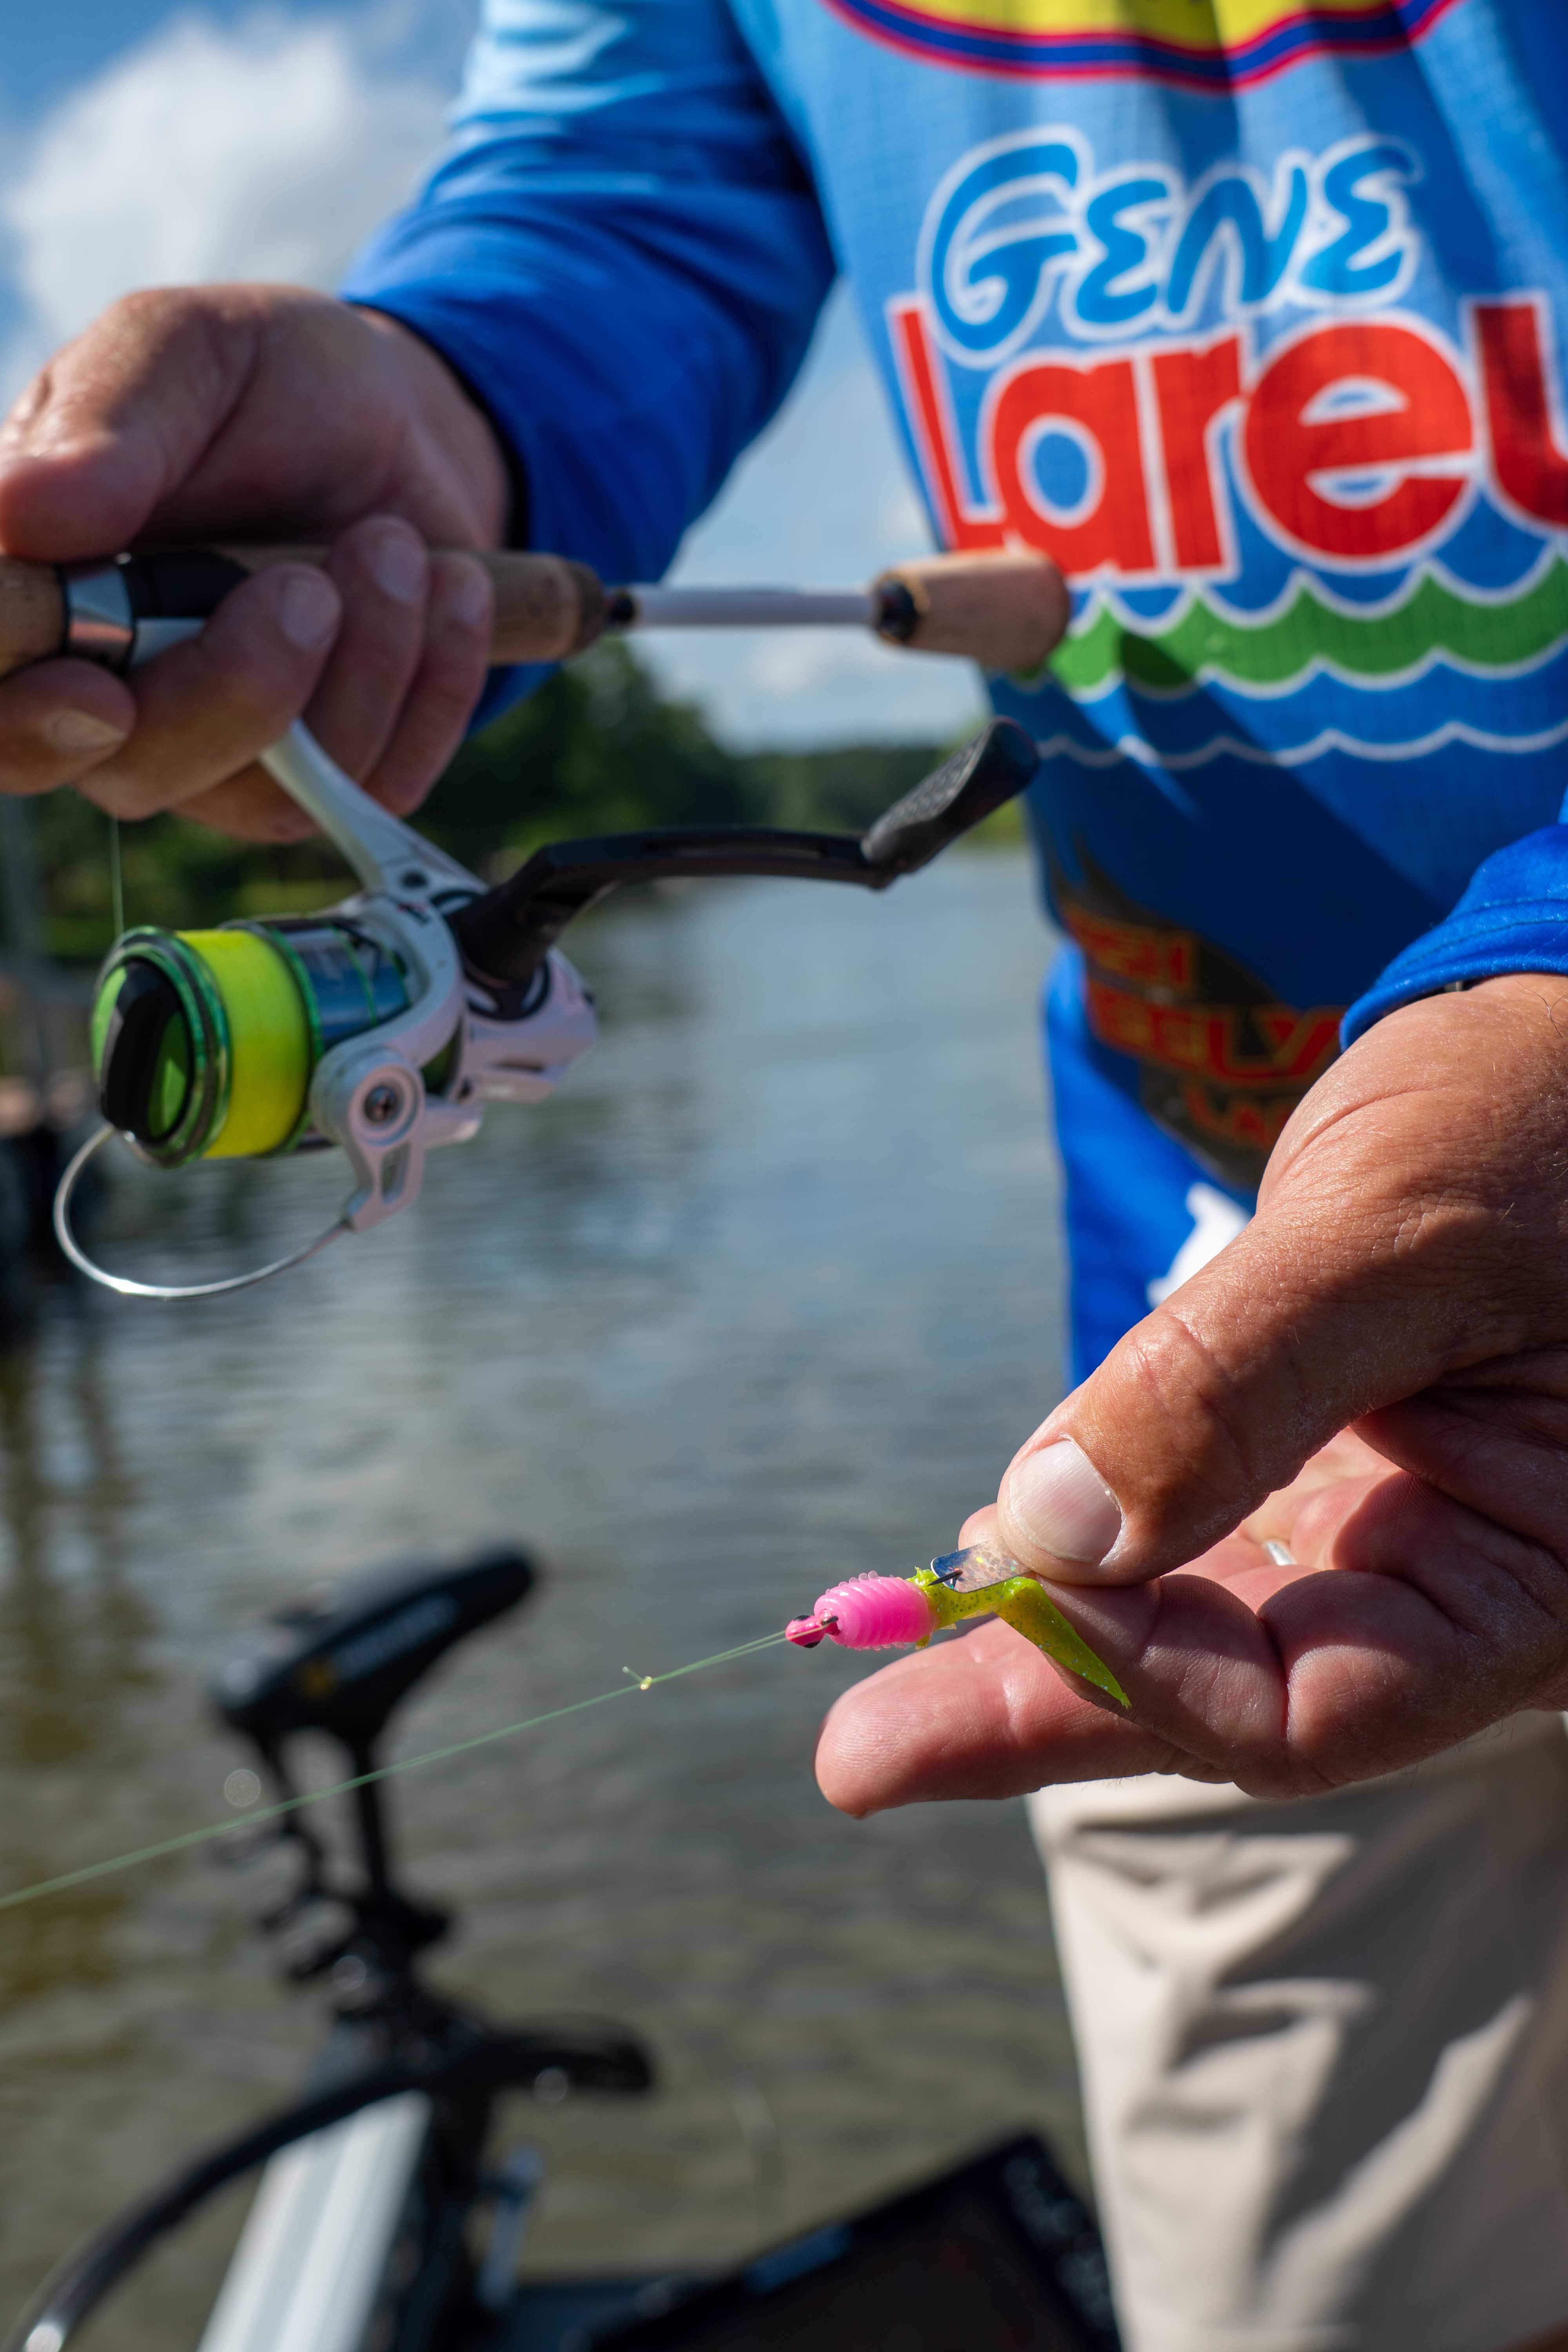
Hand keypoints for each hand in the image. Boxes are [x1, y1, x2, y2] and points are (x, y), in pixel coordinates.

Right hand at [0, 285, 507, 838]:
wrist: (403, 420)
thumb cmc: (269, 386)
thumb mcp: (188, 353)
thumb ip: (105, 427)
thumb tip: (21, 512)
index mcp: (39, 593)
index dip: (27, 720)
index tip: (101, 689)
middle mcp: (116, 693)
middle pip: (133, 770)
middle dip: (233, 691)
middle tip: (307, 588)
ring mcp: (229, 750)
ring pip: (268, 792)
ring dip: (358, 664)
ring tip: (395, 546)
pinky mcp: (336, 772)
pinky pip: (377, 782)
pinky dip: (430, 682)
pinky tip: (447, 589)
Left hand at [817, 972, 1567, 1811]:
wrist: (1567, 1060)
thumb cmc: (1539, 1124)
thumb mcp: (1396, 1236)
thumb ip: (1232, 1385)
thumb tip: (1050, 1531)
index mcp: (1534, 1583)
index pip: (1313, 1705)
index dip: (1141, 1670)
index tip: (999, 1595)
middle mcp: (1456, 1592)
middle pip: (1223, 1695)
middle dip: (1038, 1708)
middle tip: (859, 1754)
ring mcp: (1384, 1541)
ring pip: (1189, 1633)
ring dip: (1036, 1645)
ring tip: (880, 1668)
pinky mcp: (1323, 1480)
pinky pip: (1190, 1545)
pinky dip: (1085, 1552)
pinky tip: (984, 1561)